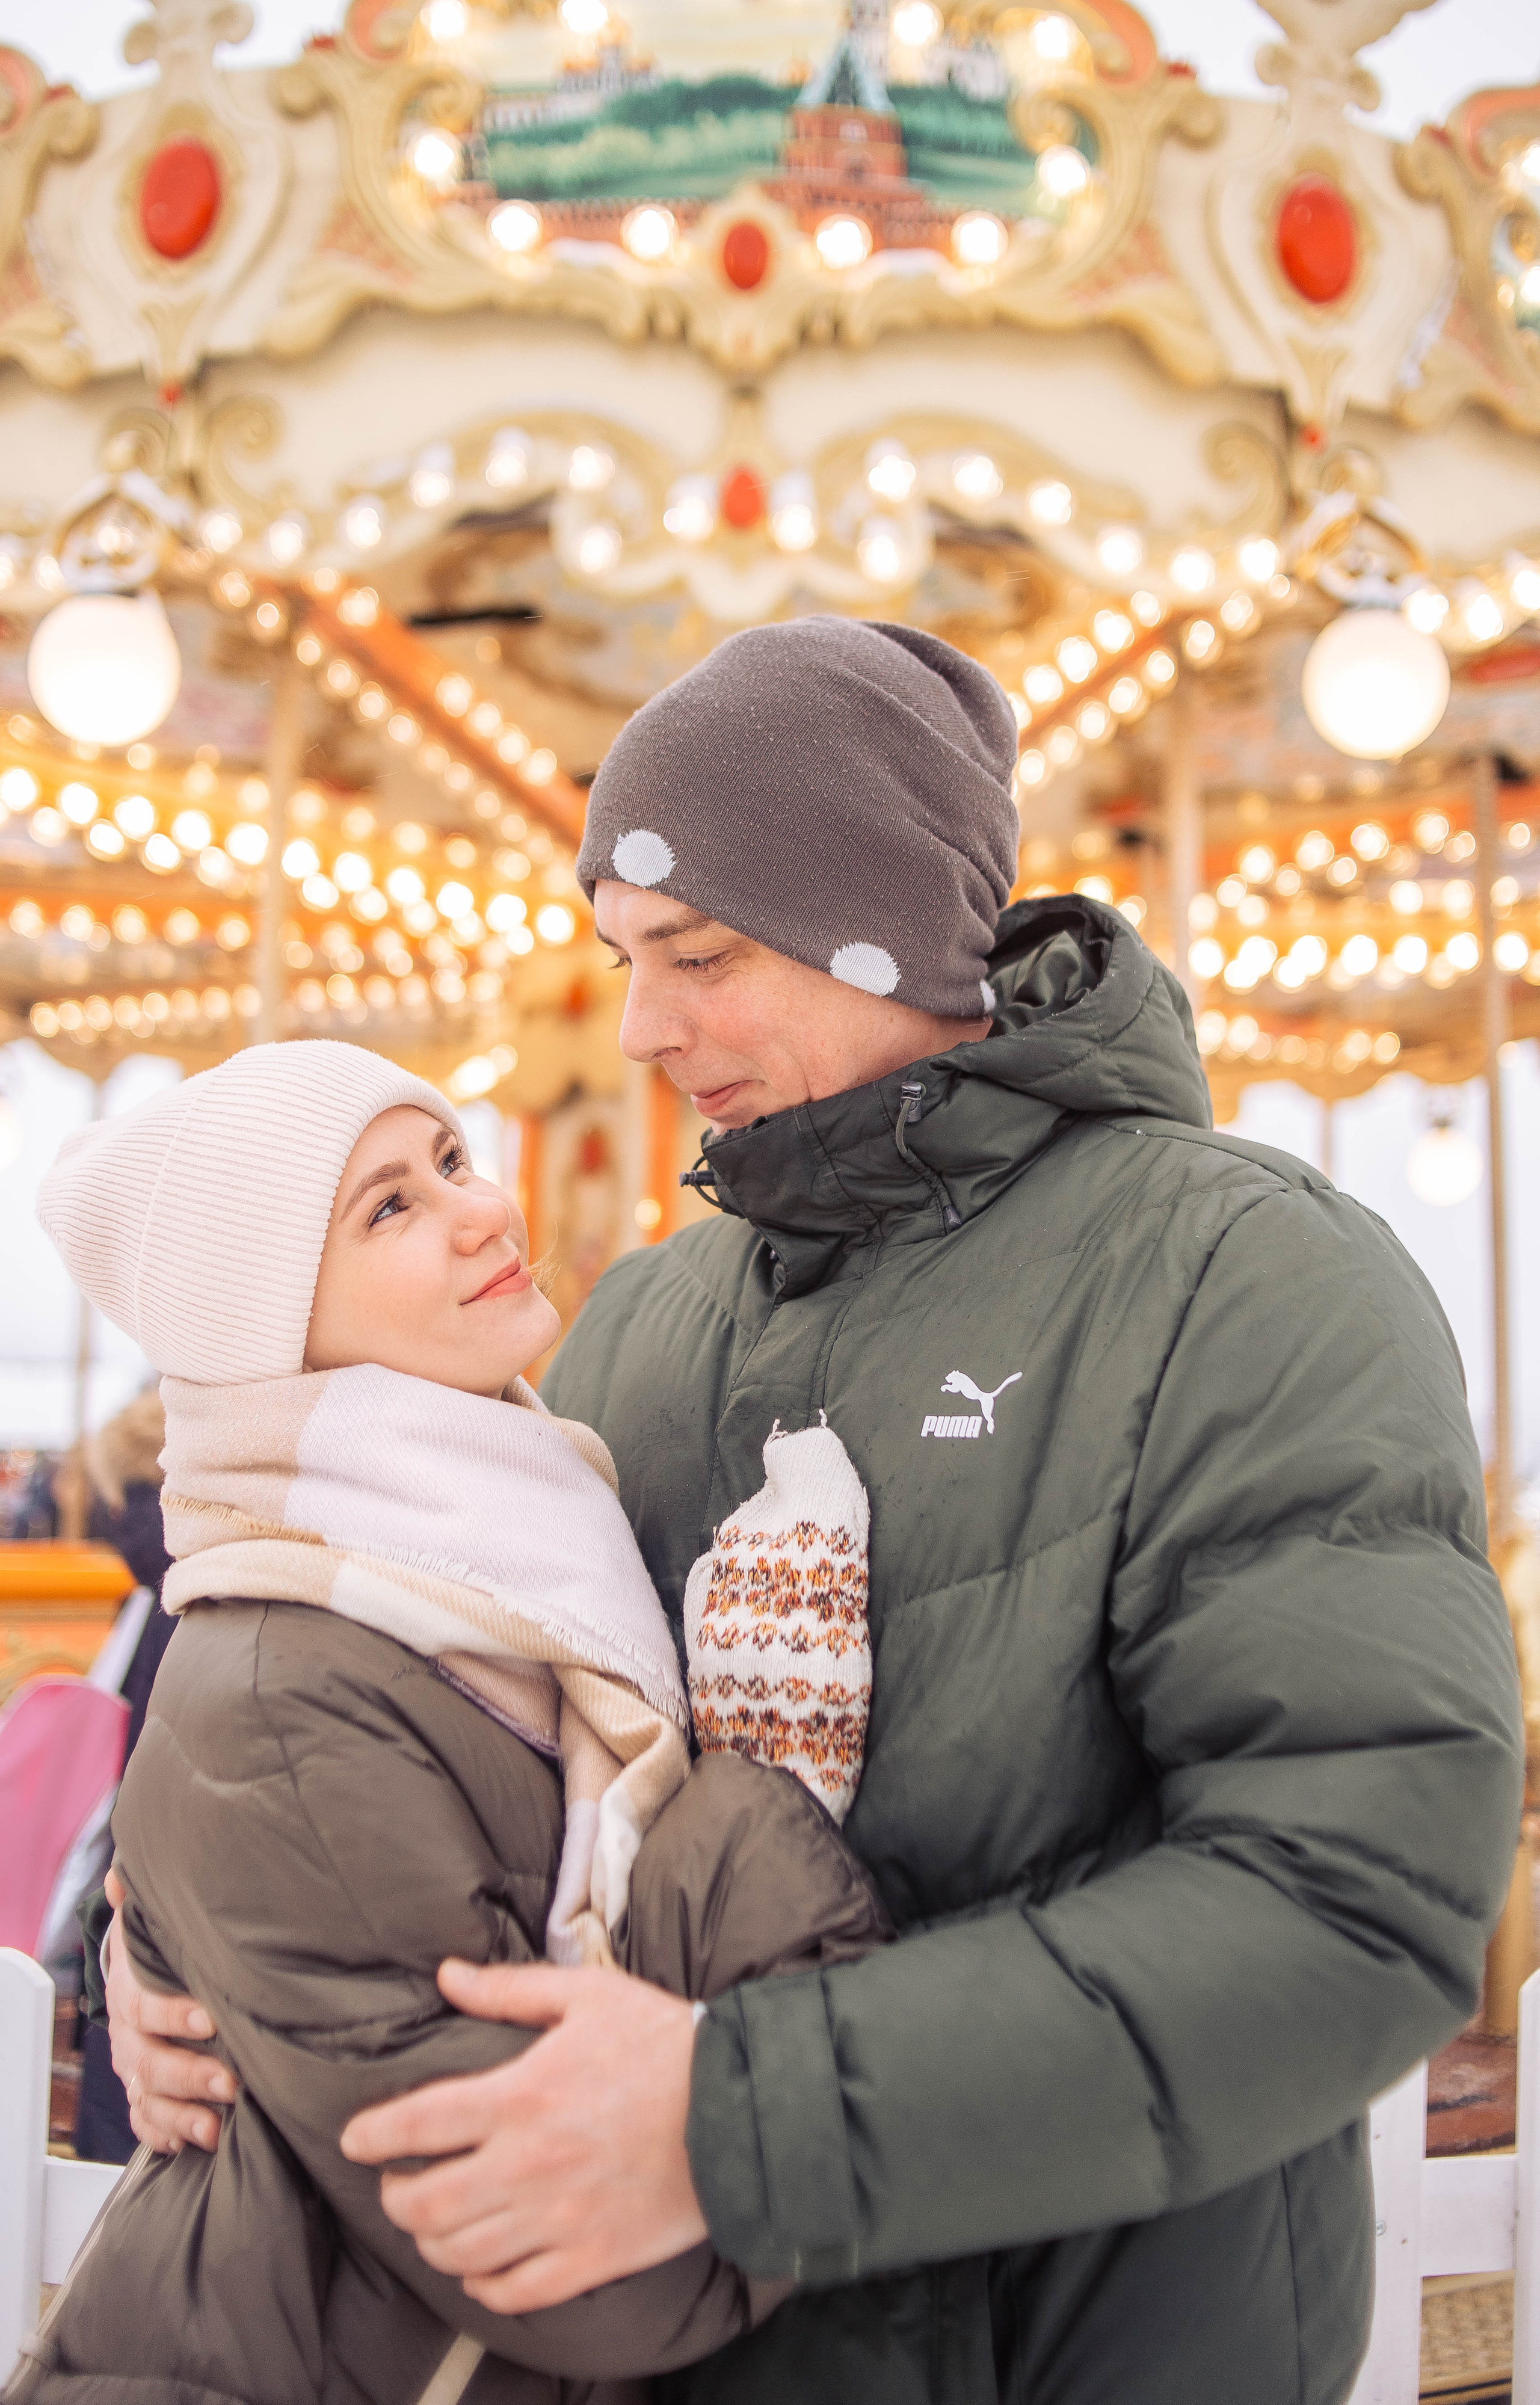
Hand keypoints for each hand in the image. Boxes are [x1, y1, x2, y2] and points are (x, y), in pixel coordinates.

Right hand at [103, 1867, 235, 2152]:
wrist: (143, 1977)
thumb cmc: (161, 1950)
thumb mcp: (154, 1923)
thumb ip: (144, 1902)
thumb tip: (122, 1874)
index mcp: (131, 1993)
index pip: (144, 2006)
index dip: (174, 2014)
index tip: (211, 2018)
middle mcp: (129, 2037)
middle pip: (151, 2062)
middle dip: (190, 2074)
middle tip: (231, 2082)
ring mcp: (135, 2069)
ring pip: (149, 2100)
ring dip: (182, 2115)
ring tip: (217, 2126)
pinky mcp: (145, 2095)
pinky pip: (146, 2125)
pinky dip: (165, 2137)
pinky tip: (193, 2145)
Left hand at [340, 1959, 707, 2312]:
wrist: (742, 2108)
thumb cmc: (663, 2042)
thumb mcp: (587, 1995)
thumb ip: (508, 1989)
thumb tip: (446, 1975)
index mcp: (522, 2095)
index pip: (419, 2122)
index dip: (374, 2135)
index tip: (354, 2140)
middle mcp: (529, 2164)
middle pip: (427, 2201)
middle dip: (396, 2195)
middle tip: (396, 2183)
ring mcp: (558, 2220)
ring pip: (461, 2252)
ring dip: (432, 2240)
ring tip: (433, 2222)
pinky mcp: (592, 2258)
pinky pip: (513, 2292)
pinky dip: (482, 2286)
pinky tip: (479, 2269)